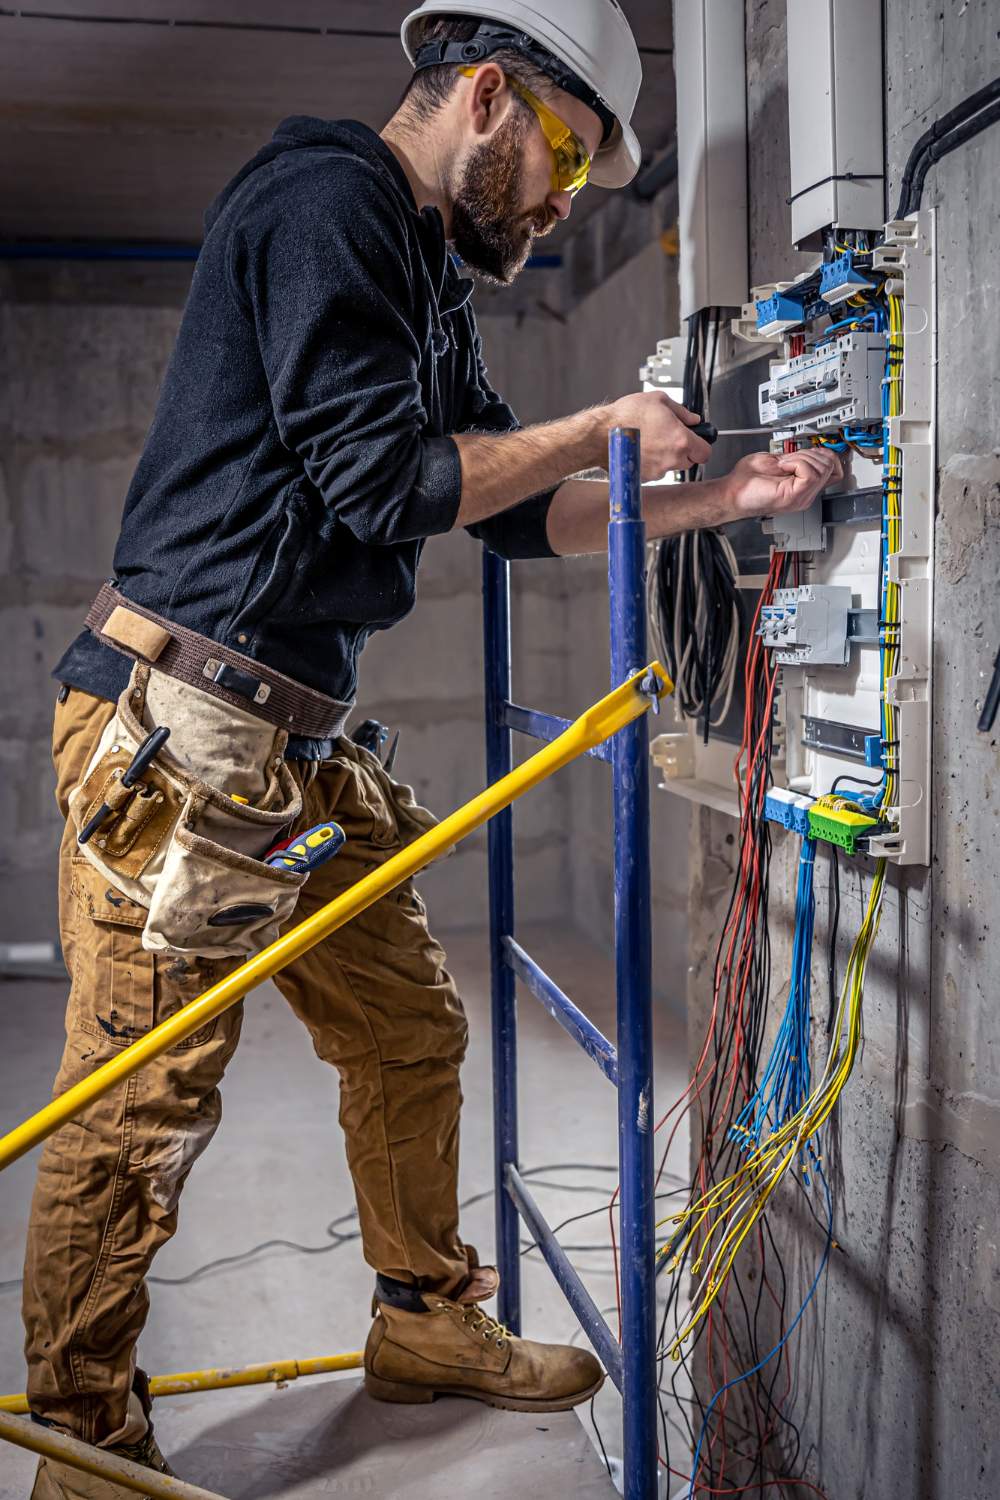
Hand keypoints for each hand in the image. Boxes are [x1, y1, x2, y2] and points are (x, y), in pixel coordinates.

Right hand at [605, 392, 712, 479]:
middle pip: (689, 461)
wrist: (601, 434)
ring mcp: (657, 471)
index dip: (702, 446)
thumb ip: (682, 411)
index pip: (705, 453)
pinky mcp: (644, 477)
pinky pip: (654, 472)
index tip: (697, 441)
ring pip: (670, 467)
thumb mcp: (658, 400)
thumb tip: (693, 419)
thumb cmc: (626, 416)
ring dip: (665, 457)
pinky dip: (650, 463)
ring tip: (649, 441)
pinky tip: (640, 449)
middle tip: (669, 438)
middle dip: (683, 451)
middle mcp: (671, 459)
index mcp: (680, 440)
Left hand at [720, 448, 843, 517]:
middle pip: (830, 466)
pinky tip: (782, 467)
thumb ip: (797, 458)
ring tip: (783, 464)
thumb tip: (811, 451)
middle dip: (810, 453)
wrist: (731, 492)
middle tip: (788, 459)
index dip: (825, 455)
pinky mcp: (794, 497)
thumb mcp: (777, 461)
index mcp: (804, 487)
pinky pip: (810, 474)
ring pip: (822, 468)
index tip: (806, 452)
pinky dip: (796, 463)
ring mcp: (801, 497)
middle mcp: (806, 494)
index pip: (835, 471)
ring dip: (801, 458)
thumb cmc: (746, 481)